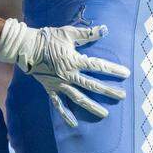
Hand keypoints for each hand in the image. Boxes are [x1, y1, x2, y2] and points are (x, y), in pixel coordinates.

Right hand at [0, 19, 130, 127]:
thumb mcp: (68, 33)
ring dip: (92, 106)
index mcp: (74, 60)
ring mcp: (59, 84)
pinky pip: (58, 104)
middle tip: (122, 96)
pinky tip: (74, 123)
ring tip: (105, 114)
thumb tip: (105, 29)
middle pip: (92, 85)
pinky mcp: (50, 89)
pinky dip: (66, 114)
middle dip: (108, 91)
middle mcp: (69, 75)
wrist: (26, 47)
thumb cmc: (49, 38)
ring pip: (78, 98)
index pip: (98, 66)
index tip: (126, 74)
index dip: (113, 70)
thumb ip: (87, 34)